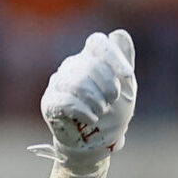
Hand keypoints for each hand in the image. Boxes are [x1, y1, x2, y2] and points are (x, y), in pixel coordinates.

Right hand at [34, 30, 136, 177]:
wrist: (96, 143)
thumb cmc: (112, 114)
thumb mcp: (125, 89)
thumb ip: (124, 63)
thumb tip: (120, 34)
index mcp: (91, 59)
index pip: (97, 42)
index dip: (113, 56)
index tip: (127, 76)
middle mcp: (72, 66)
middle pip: (90, 64)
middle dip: (108, 85)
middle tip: (113, 100)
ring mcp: (58, 83)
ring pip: (77, 82)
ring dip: (96, 100)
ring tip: (101, 112)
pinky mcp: (50, 103)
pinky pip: (66, 101)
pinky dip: (84, 111)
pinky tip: (91, 119)